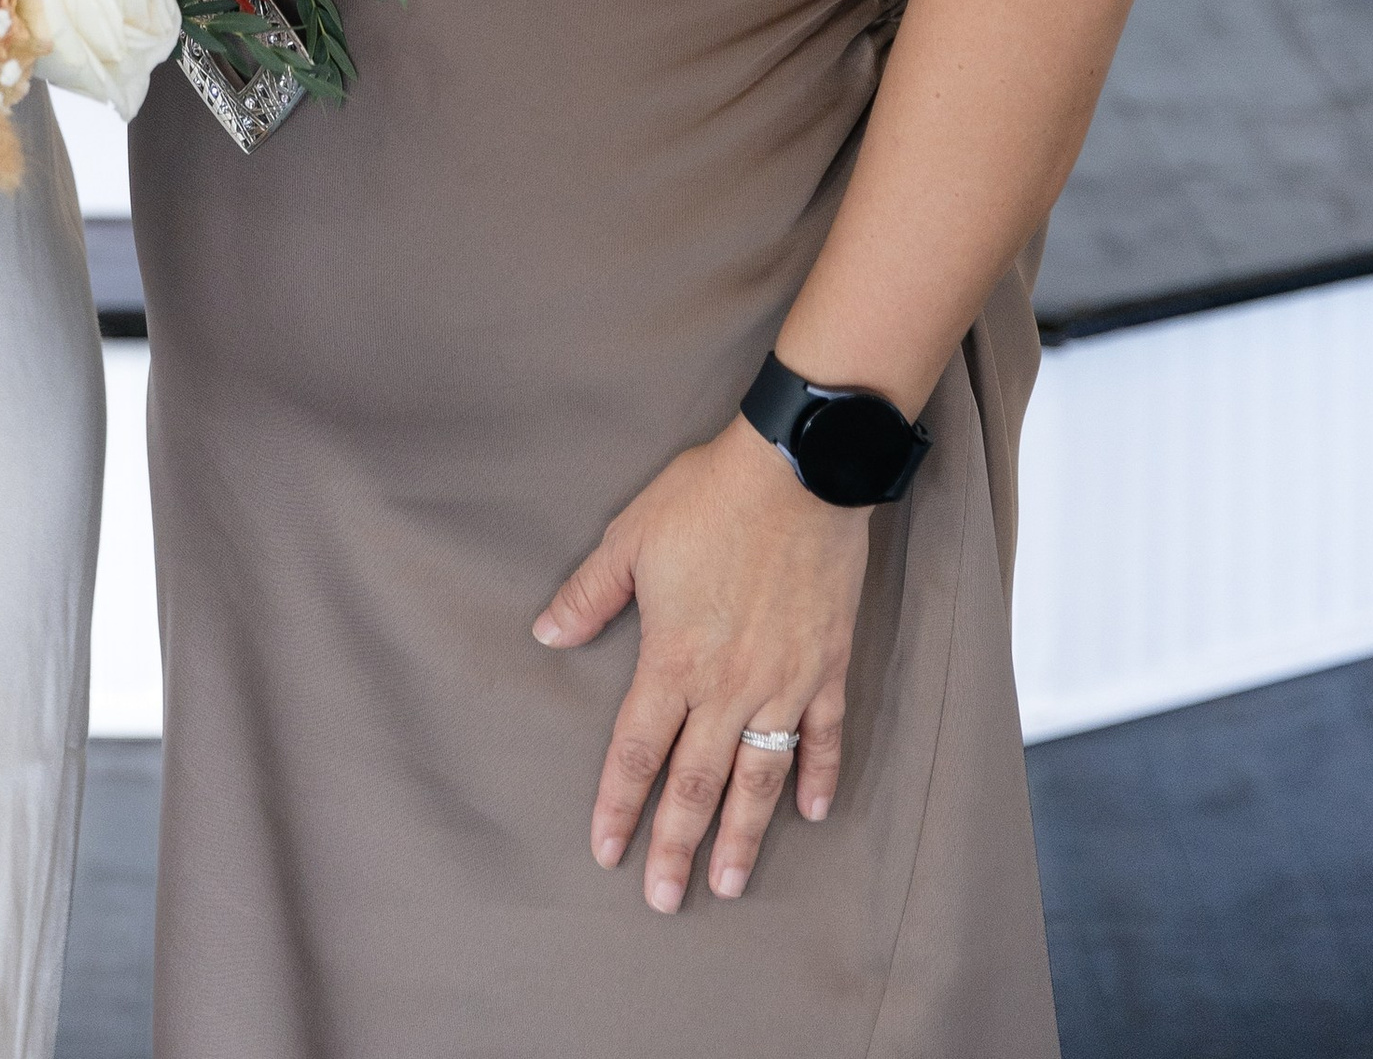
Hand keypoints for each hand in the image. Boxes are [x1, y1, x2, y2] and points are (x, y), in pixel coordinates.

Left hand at [533, 419, 869, 909]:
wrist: (797, 472)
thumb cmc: (707, 498)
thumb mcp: (630, 537)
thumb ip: (589, 594)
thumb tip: (546, 634)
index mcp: (674, 661)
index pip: (637, 752)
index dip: (619, 806)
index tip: (607, 852)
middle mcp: (728, 688)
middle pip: (696, 784)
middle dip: (676, 845)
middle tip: (664, 900)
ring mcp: (782, 683)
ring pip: (759, 779)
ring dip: (744, 836)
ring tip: (731, 884)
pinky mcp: (826, 667)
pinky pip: (822, 737)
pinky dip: (817, 776)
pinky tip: (811, 812)